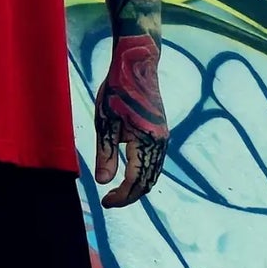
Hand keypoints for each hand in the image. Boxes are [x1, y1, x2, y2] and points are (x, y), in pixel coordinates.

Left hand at [93, 33, 166, 207]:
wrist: (138, 64)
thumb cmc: (117, 91)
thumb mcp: (105, 123)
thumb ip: (105, 154)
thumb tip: (103, 182)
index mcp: (147, 141)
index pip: (136, 181)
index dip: (121, 196)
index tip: (104, 202)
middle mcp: (160, 142)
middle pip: (148, 182)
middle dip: (129, 196)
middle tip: (108, 201)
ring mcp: (163, 137)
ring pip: (154, 173)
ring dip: (137, 186)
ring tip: (116, 192)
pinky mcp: (160, 132)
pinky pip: (155, 162)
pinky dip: (143, 174)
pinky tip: (128, 174)